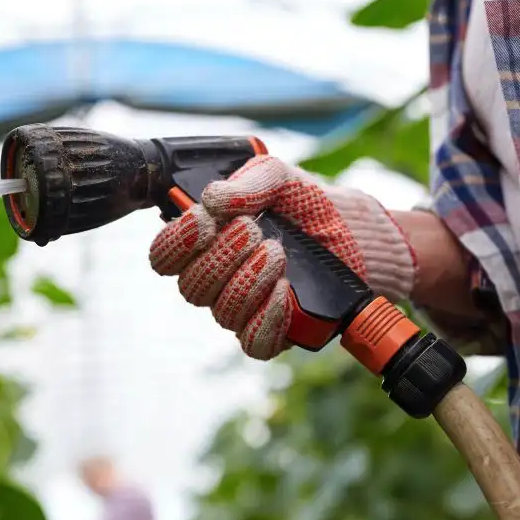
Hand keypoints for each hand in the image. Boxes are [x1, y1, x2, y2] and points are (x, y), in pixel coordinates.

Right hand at [149, 156, 416, 359]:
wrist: (355, 233)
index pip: (164, 257)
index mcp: (206, 242)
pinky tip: (284, 291)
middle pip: (191, 287)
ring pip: (222, 313)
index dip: (176, 243)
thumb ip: (247, 183)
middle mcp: (216, 280)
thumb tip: (212, 200)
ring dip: (247, 281)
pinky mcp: (274, 331)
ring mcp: (243, 308)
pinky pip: (253, 342)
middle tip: (254, 229)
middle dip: (221, 257)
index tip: (204, 221)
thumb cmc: (307, 203)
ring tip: (278, 252)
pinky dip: (265, 318)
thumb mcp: (279, 177)